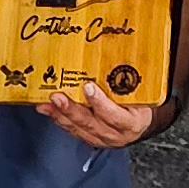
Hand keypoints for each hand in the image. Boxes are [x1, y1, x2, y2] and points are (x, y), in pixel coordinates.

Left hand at [38, 80, 160, 148]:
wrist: (142, 121)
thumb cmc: (142, 103)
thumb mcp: (142, 93)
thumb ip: (130, 79)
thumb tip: (117, 49)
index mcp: (132, 122)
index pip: (115, 115)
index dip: (101, 103)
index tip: (88, 87)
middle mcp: (117, 134)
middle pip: (91, 123)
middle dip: (71, 110)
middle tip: (57, 96)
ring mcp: (103, 138)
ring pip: (78, 128)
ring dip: (60, 115)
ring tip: (46, 103)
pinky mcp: (91, 138)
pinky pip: (73, 130)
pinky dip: (59, 119)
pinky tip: (48, 110)